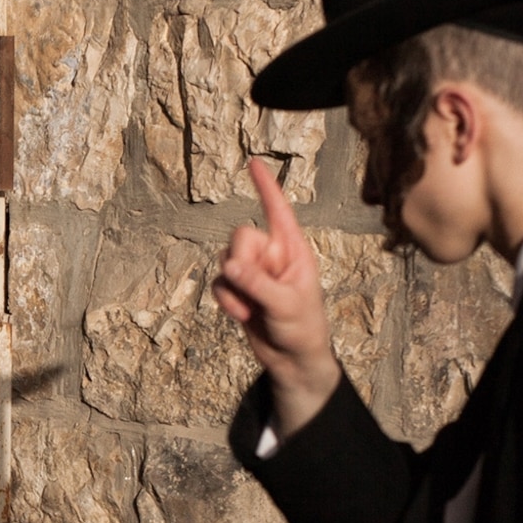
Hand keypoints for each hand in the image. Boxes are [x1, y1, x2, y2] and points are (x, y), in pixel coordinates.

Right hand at [211, 157, 340, 439]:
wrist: (293, 359)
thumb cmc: (303, 328)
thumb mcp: (286, 305)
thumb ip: (257, 284)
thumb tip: (228, 266)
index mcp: (293, 249)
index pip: (278, 210)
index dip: (266, 186)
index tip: (254, 162)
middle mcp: (272, 255)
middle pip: (240, 237)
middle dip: (240, 263)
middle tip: (251, 286)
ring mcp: (253, 272)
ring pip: (225, 261)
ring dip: (234, 289)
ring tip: (251, 310)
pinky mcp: (238, 290)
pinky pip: (218, 283)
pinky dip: (226, 301)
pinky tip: (243, 316)